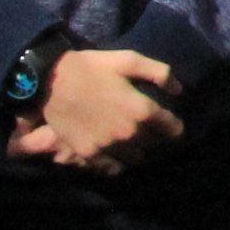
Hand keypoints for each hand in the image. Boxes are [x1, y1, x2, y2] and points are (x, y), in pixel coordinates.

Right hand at [27, 47, 182, 172]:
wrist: (50, 81)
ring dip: (138, 150)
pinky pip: (113, 168)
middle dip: (155, 136)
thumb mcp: (129, 60)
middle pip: (154, 144)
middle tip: (148, 128)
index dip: (175, 126)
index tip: (170, 123)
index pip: (173, 129)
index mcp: (142, 110)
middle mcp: (129, 133)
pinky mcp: (89, 154)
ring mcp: (108, 147)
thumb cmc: (91, 68)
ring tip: (132, 140)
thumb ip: (160, 74)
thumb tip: (179, 91)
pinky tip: (116, 152)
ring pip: (136, 158)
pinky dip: (118, 163)